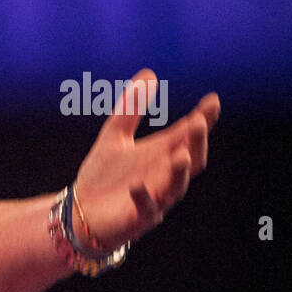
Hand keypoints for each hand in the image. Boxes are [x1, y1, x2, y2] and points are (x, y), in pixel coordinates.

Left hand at [72, 69, 219, 251]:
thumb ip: (131, 108)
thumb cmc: (103, 176)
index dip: (203, 119)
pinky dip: (143, 197)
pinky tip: (136, 186)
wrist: (80, 212)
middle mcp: (164, 176)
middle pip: (191, 159)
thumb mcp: (114, 135)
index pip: (187, 134)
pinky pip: (146, 210)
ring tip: (182, 155)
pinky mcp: (137, 219)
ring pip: (176, 187)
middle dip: (196, 142)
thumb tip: (150, 73)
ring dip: (179, 172)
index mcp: (162, 154)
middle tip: (198, 122)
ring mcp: (155, 199)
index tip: (212, 101)